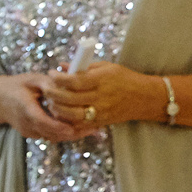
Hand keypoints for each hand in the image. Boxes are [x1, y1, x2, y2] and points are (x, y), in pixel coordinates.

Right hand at [0, 72, 91, 141]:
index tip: (78, 127)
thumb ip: (51, 83)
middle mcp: (27, 124)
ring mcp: (29, 131)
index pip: (45, 122)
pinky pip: (50, 135)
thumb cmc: (14, 86)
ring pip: (54, 137)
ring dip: (71, 133)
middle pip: (53, 134)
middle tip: (94, 127)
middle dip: (74, 132)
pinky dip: (63, 132)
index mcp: (25, 108)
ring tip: (91, 127)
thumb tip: (69, 84)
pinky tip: (78, 126)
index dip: (62, 127)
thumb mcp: (32, 79)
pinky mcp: (32, 134)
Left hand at [41, 62, 168, 127]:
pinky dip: (67, 120)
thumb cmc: (125, 78)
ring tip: (51, 101)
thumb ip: (83, 67)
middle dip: (53, 94)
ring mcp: (101, 112)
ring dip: (57, 109)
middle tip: (46, 88)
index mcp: (101, 81)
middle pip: (69, 99)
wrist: (145, 98)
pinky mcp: (101, 122)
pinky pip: (79, 125)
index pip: (74, 81)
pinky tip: (61, 113)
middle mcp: (100, 98)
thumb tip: (61, 66)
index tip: (51, 73)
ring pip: (72, 115)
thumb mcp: (106, 67)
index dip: (59, 78)